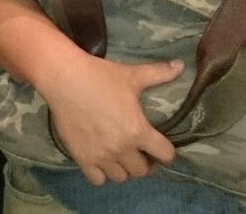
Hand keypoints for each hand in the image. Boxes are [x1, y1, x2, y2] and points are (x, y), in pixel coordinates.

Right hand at [40, 55, 181, 184]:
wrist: (65, 79)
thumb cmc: (101, 76)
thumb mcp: (133, 75)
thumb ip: (159, 73)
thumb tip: (181, 65)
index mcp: (138, 130)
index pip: (164, 154)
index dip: (168, 153)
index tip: (164, 149)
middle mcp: (121, 148)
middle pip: (142, 171)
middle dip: (145, 163)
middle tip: (141, 152)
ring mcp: (101, 156)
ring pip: (120, 177)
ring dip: (124, 169)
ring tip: (122, 157)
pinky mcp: (82, 158)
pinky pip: (98, 180)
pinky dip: (102, 174)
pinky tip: (102, 161)